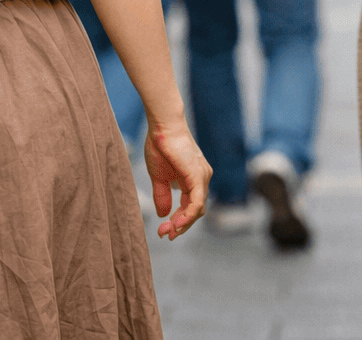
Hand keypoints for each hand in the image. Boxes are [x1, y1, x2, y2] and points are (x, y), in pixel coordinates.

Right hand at [144, 120, 210, 239]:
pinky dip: (187, 216)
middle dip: (179, 226)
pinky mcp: (199, 177)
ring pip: (197, 210)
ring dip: (183, 224)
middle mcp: (202, 180)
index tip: (163, 231)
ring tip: (168, 231)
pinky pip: (197, 203)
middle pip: (195, 212)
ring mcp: (203, 178)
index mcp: (193, 180)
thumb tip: (164, 215)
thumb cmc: (160, 145)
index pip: (190, 207)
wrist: (163, 126)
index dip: (177, 221)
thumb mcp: (159, 176)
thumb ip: (162, 195)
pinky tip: (177, 223)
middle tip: (164, 235)